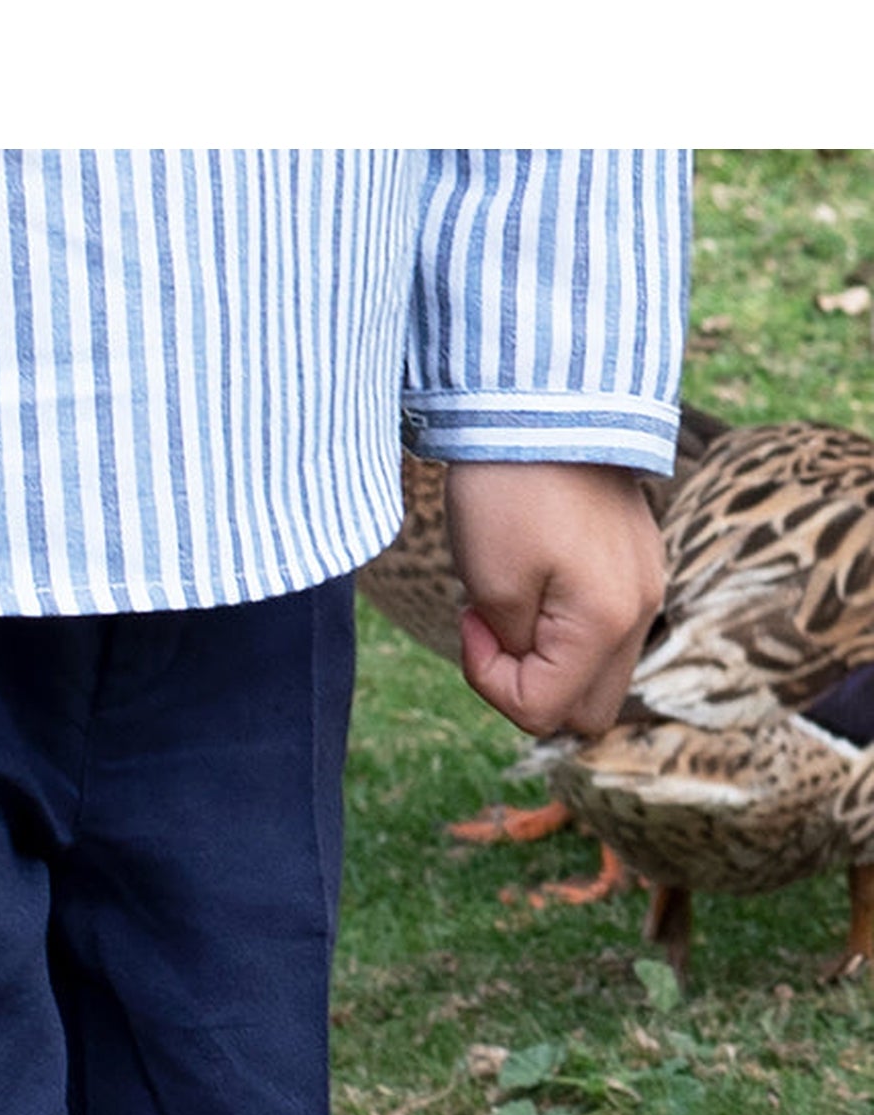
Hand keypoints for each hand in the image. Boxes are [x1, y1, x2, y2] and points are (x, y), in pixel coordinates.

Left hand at [445, 461, 665, 737]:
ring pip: (596, 671)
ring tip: (508, 602)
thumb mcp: (493, 585)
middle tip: (489, 629)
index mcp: (608, 624)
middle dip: (527, 687)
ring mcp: (644, 586)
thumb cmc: (509, 493)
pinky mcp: (634, 564)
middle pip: (585, 710)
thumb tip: (525, 673)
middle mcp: (643, 611)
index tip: (469, 622)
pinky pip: (602, 629)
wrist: (544, 402)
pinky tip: (532, 582)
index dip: (490, 684)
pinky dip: (562, 628)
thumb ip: (511, 651)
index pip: (544, 712)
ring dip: (544, 659)